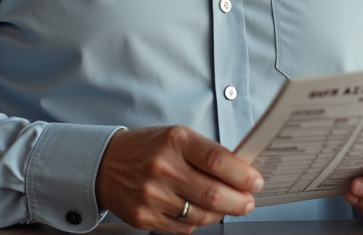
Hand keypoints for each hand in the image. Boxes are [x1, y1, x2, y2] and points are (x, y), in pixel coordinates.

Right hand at [95, 125, 263, 233]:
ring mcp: (153, 195)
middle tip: (248, 201)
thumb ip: (208, 154)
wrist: (106, 164)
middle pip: (214, 194)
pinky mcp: (145, 217)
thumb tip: (243, 174)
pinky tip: (200, 211)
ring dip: (221, 214)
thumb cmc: (148, 148)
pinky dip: (198, 222)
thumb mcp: (177, 137)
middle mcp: (163, 167)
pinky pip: (184, 228)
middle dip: (240, 201)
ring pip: (202, 216)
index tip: (256, 182)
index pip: (219, 161)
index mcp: (175, 141)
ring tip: (227, 207)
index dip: (243, 175)